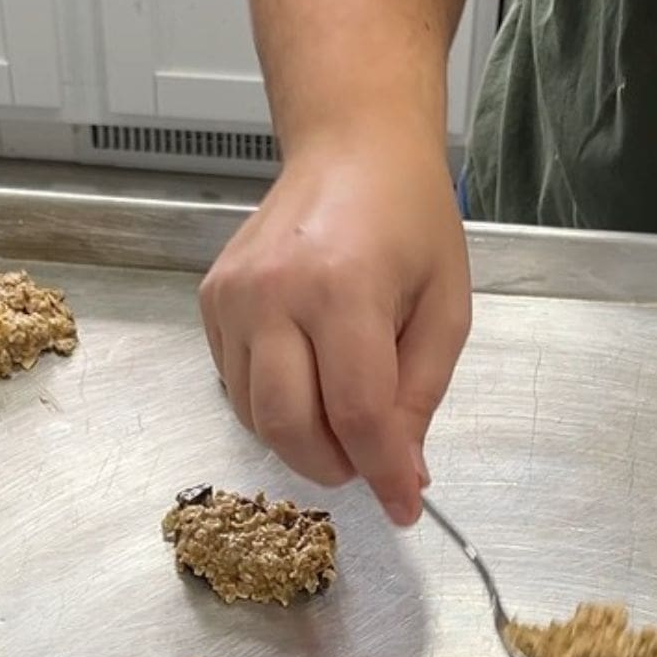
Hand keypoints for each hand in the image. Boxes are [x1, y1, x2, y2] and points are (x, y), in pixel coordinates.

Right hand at [199, 138, 470, 524]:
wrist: (350, 149)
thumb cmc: (410, 220)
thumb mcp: (446, 306)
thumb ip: (421, 394)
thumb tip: (401, 473)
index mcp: (344, 288)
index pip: (357, 413)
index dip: (382, 473)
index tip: (403, 506)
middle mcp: (275, 293)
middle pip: (289, 425)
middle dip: (334, 466)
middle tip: (369, 461)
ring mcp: (232, 297)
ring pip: (254, 415)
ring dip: (302, 439)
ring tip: (343, 413)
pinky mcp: (211, 301)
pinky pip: (237, 384)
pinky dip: (274, 403)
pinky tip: (309, 372)